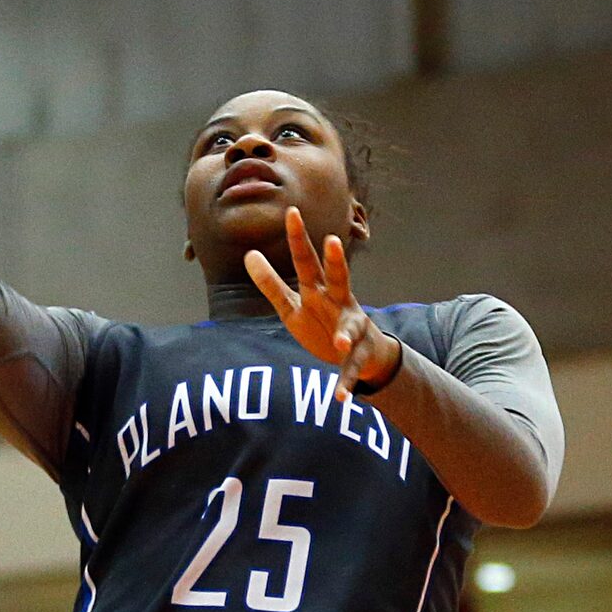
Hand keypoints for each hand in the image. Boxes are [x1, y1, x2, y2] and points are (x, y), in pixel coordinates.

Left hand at [245, 208, 400, 398]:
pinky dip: (345, 385)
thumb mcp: (293, 305)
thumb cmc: (323, 321)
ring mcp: (352, 330)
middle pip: (337, 278)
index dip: (299, 239)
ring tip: (341, 342)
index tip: (291, 212)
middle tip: (332, 242)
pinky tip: (339, 399)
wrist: (363, 354)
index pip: (307, 261)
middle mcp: (340, 303)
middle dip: (335, 261)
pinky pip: (351, 371)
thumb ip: (272, 284)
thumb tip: (248, 255)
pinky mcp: (356, 358)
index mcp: (320, 290)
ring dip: (347, 334)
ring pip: (351, 328)